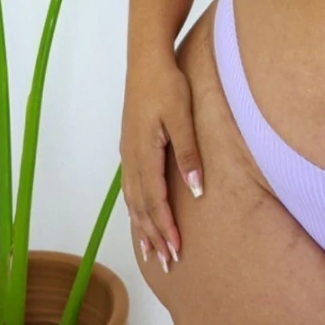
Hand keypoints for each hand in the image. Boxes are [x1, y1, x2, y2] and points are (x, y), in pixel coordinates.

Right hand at [120, 51, 203, 272]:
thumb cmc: (167, 84)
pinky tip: (140, 217)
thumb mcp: (182, 116)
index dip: (165, 228)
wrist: (146, 60)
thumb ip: (188, 152)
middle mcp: (132, 159)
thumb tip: (196, 188)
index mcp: (144, 154)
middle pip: (141, 208)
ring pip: (133, 201)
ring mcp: (128, 154)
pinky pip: (130, 188)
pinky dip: (135, 209)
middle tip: (167, 264)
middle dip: (154, 237)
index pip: (155, 202)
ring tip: (152, 253)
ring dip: (143, 228)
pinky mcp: (130, 147)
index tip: (176, 251)